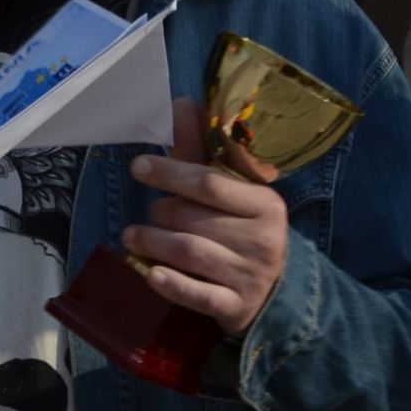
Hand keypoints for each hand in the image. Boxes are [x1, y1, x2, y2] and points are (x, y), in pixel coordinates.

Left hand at [124, 98, 289, 335]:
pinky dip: (173, 285)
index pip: (210, 183)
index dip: (169, 172)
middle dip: (161, 212)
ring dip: (153, 242)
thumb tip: (181, 103)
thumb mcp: (232, 194)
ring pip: (190, 253)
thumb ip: (202, 153)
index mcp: (265, 204)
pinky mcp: (237, 308)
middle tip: (149, 214)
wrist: (277, 294)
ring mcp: (250, 276)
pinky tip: (152, 275)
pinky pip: (200, 296)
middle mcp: (262, 239)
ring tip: (133, 237)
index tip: (138, 166)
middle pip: (194, 218)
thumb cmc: (244, 232)